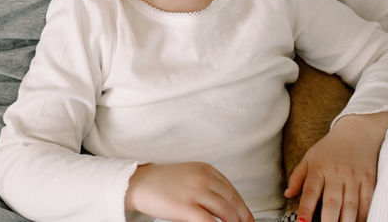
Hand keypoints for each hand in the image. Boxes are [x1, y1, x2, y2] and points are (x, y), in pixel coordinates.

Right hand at [125, 161, 254, 221]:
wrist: (139, 183)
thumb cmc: (163, 182)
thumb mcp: (190, 175)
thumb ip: (207, 185)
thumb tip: (225, 206)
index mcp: (207, 170)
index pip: (233, 191)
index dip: (243, 208)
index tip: (248, 218)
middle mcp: (204, 178)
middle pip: (233, 202)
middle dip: (243, 218)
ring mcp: (196, 192)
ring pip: (226, 213)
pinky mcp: (186, 207)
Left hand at [284, 111, 387, 221]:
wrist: (357, 131)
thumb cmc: (330, 147)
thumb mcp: (310, 157)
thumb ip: (298, 177)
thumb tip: (287, 194)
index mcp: (318, 169)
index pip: (310, 192)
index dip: (305, 209)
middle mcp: (336, 174)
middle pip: (332, 203)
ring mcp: (354, 178)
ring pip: (351, 206)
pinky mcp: (369, 180)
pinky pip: (367, 202)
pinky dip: (363, 215)